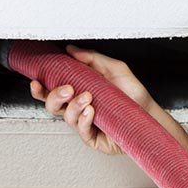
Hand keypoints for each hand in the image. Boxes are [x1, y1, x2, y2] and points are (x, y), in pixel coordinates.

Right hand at [30, 44, 160, 154]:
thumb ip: (92, 58)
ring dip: (74, 106)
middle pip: (53, 105)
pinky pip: (81, 130)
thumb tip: (72, 50)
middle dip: (55, 96)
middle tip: (68, 88)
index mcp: (80, 91)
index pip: (54, 91)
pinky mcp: (93, 138)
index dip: (41, 89)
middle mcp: (80, 108)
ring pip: (66, 117)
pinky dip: (84, 119)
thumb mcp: (115, 69)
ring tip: (88, 98)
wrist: (149, 115)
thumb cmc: (134, 95)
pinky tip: (91, 111)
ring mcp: (85, 124)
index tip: (37, 81)